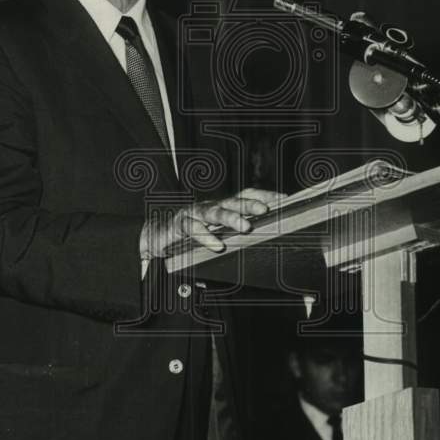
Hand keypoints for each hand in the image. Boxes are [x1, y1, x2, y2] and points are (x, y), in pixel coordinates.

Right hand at [140, 187, 286, 258]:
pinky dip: (205, 237)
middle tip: (266, 209)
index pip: (245, 195)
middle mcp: (210, 207)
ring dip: (231, 218)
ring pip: (214, 212)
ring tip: (245, 226)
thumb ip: (233, 235)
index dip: (264, 195)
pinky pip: (193, 229)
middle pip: (233, 200)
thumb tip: (261, 240)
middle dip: (250, 203)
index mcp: (222, 207)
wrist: (156, 236)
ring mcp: (194, 214)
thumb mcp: (215, 234)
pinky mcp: (179, 225)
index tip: (283, 200)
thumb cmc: (189, 235)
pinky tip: (217, 245)